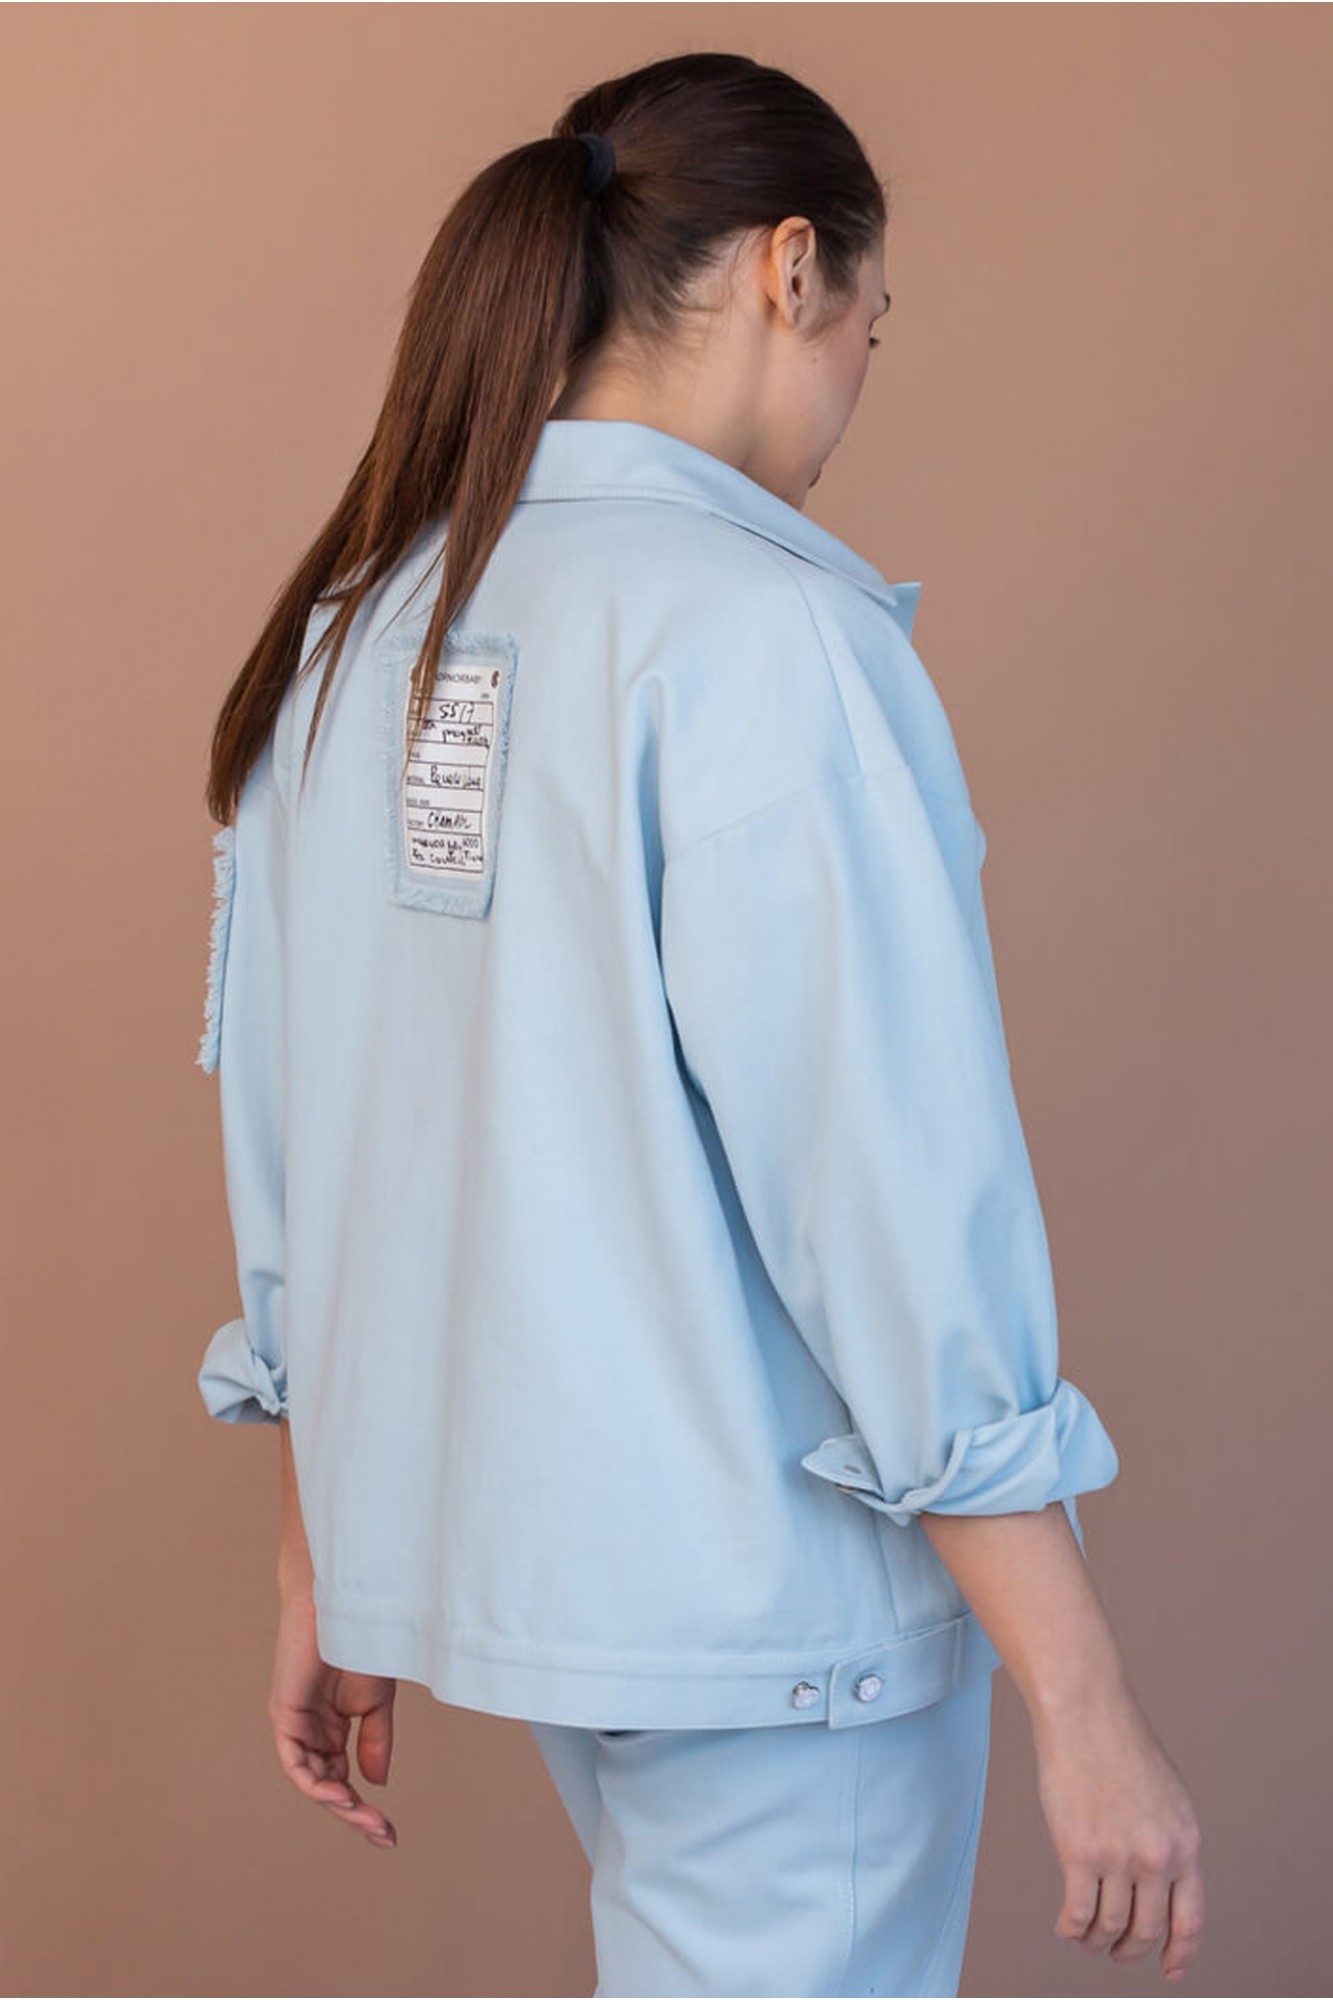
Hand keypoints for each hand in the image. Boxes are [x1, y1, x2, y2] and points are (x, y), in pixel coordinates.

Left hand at [268, 1585, 398, 1849]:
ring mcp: (296, 1725)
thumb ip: (374, 1742)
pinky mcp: (283, 1714)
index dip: (363, 1809)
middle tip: (381, 1834)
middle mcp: (312, 1732)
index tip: (388, 1834)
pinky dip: (314, 1782)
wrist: (344, 1602)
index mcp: (333, 1728)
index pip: (345, 1779)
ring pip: (312, 1782)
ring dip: (338, 1804)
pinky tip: (339, 1794)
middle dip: (354, 1815)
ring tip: (364, 1817)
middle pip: (330, 1787)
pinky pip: (295, 1762)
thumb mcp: (376, 1702)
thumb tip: (375, 1784)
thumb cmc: (360, 1642)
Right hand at [1032, 1681, 1203, 1980]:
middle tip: (1117, 1951)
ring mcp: (1119, 1856)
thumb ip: (1167, 1841)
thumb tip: (1157, 1885)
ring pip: (1111, 1927)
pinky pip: (1078, 1914)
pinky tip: (1066, 1926)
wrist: (1085, 1710)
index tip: (1171, 1969)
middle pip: (1148, 1929)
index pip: (1191, 1919)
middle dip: (1131, 1949)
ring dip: (1098, 1941)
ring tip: (1087, 1937)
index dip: (1181, 1952)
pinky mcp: (1079, 1851)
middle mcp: (1159, 1856)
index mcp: (1186, 1843)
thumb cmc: (1118, 1744)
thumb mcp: (1167, 1796)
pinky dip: (1072, 1929)